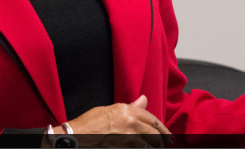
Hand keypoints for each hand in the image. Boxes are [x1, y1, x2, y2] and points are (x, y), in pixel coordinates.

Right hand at [42, 95, 171, 147]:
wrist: (77, 136)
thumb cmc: (89, 123)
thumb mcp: (110, 110)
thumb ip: (130, 107)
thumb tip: (144, 100)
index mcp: (127, 110)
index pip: (150, 118)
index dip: (160, 126)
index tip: (166, 132)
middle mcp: (130, 122)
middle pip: (153, 131)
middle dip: (162, 137)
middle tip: (168, 141)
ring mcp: (128, 137)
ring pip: (149, 142)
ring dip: (154, 144)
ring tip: (157, 146)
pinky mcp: (124, 146)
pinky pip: (140, 148)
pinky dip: (144, 148)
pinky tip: (145, 148)